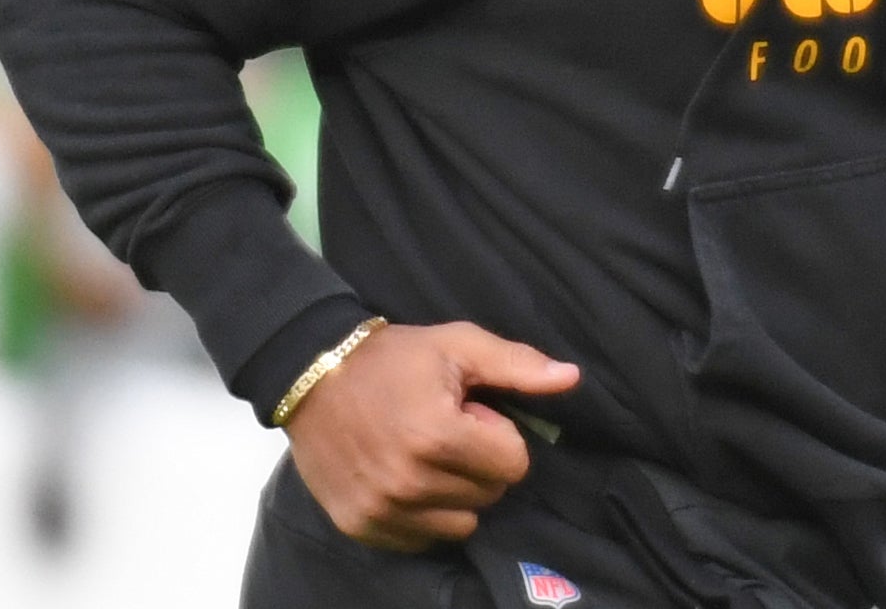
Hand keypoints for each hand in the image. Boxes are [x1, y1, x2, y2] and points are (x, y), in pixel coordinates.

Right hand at [284, 321, 578, 551]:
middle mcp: (408, 482)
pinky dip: (424, 515)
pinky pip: (421, 540)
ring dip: (455, 493)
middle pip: (489, 495)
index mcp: (437, 436)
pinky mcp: (360, 525)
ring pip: (461, 524)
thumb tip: (572, 378)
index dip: (500, 436)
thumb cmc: (394, 358)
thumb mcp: (459, 345)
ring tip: (426, 454)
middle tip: (445, 430)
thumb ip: (518, 366)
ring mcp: (381, 509)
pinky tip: (406, 477)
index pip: (514, 465)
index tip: (471, 414)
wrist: (313, 375)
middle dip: (480, 463)